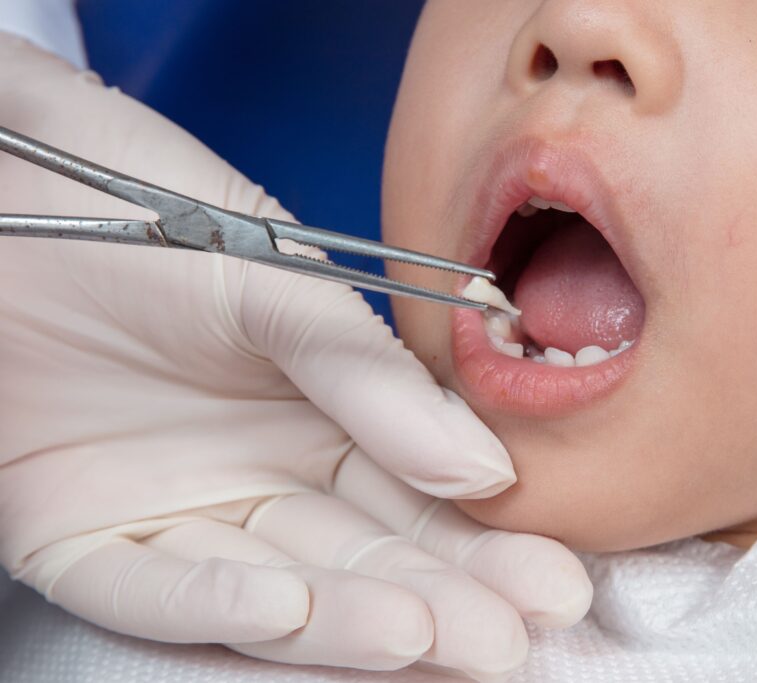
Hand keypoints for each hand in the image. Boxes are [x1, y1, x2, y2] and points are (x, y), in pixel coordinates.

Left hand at [0, 35, 590, 681]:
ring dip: (350, 620)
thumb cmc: (150, 214)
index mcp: (322, 414)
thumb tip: (486, 470)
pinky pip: (149, 586)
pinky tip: (287, 610)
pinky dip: (212, 602)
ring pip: (276, 588)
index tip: (549, 578)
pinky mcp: (79, 534)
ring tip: (429, 638)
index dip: (485, 542)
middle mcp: (259, 473)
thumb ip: (373, 382)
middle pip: (361, 555)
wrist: (14, 184)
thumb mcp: (279, 284)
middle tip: (507, 639)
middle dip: (441, 600)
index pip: (418, 496)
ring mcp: (175, 509)